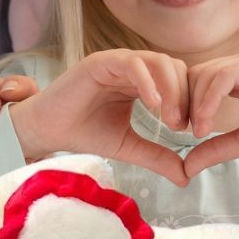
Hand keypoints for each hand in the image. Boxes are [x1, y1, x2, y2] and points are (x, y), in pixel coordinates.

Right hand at [11, 49, 189, 187]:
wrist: (47, 131)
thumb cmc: (85, 133)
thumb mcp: (128, 146)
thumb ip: (156, 156)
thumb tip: (186, 177)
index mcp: (142, 82)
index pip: (179, 79)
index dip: (190, 101)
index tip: (191, 131)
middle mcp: (132, 67)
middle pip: (174, 67)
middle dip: (184, 96)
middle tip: (182, 126)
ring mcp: (116, 61)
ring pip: (157, 61)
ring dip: (171, 89)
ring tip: (170, 119)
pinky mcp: (99, 62)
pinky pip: (131, 63)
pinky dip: (147, 81)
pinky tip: (153, 105)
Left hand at [182, 52, 238, 178]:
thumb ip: (215, 149)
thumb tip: (185, 167)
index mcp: (236, 77)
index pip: (196, 81)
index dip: (183, 104)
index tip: (178, 132)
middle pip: (195, 75)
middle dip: (182, 103)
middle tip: (178, 132)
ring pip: (205, 74)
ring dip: (194, 104)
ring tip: (195, 133)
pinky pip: (223, 77)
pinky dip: (209, 100)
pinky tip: (205, 125)